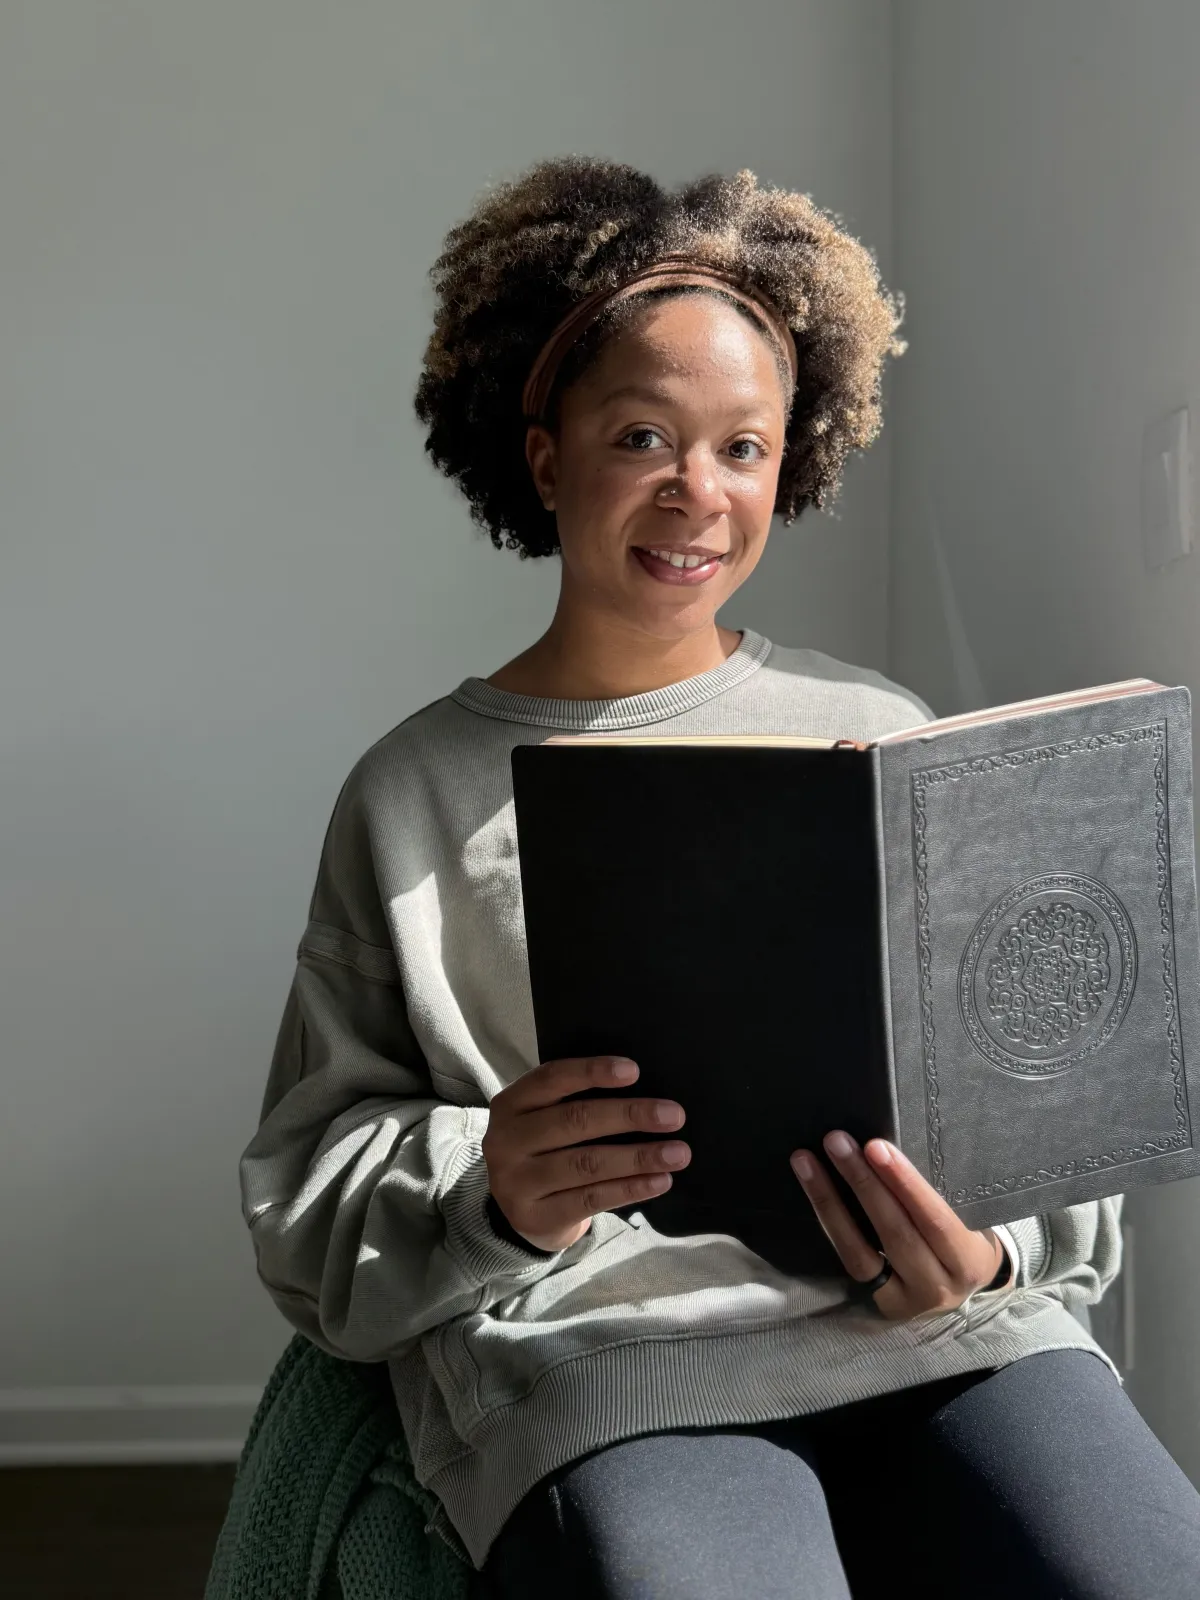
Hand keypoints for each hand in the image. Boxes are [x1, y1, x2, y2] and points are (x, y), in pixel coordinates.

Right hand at [482, 1056, 690, 1252]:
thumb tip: (645, 1092)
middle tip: (674, 1115)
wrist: (518, 1212)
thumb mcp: (544, 1119)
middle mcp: (506, 1141)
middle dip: (630, 1116)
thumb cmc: (546, 1150)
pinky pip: (591, 1199)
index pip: (551, 1078)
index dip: (592, 1072)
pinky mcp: (536, 1217)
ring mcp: (517, 1182)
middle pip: (574, 1121)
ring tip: (678, 1153)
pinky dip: (631, 1188)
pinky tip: (659, 1181)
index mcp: (511, 1104)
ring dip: (639, 1157)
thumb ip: (574, 1102)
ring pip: (587, 1164)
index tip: (634, 1071)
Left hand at [790, 1131, 1005, 1318]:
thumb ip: (940, 1194)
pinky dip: (829, 1224)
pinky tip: (812, 1191)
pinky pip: (848, 1261)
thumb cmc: (964, 1238)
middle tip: (836, 1142)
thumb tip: (888, 1146)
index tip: (876, 1147)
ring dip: (830, 1202)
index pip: (934, 1220)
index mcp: (968, 1261)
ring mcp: (902, 1300)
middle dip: (862, 1183)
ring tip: (806, 1162)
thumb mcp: (969, 1220)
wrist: (960, 1287)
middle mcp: (937, 1287)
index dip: (904, 1184)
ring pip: (860, 1252)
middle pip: (895, 1233)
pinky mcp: (876, 1303)